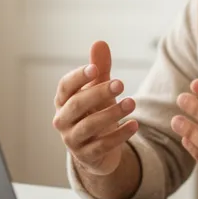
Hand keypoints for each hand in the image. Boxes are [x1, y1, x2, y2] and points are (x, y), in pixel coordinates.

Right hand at [53, 41, 138, 175]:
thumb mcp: (99, 90)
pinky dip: (119, 135)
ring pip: (89, 126)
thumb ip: (100, 69)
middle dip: (98, 93)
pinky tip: (134, 125)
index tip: (94, 69)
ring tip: (132, 102)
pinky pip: (102, 145)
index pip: (65, 87)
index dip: (78, 77)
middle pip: (76, 105)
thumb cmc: (95, 113)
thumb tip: (100, 42)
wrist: (97, 150)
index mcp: (63, 101)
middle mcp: (63, 121)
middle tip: (121, 83)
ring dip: (111, 113)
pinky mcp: (87, 156)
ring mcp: (73, 140)